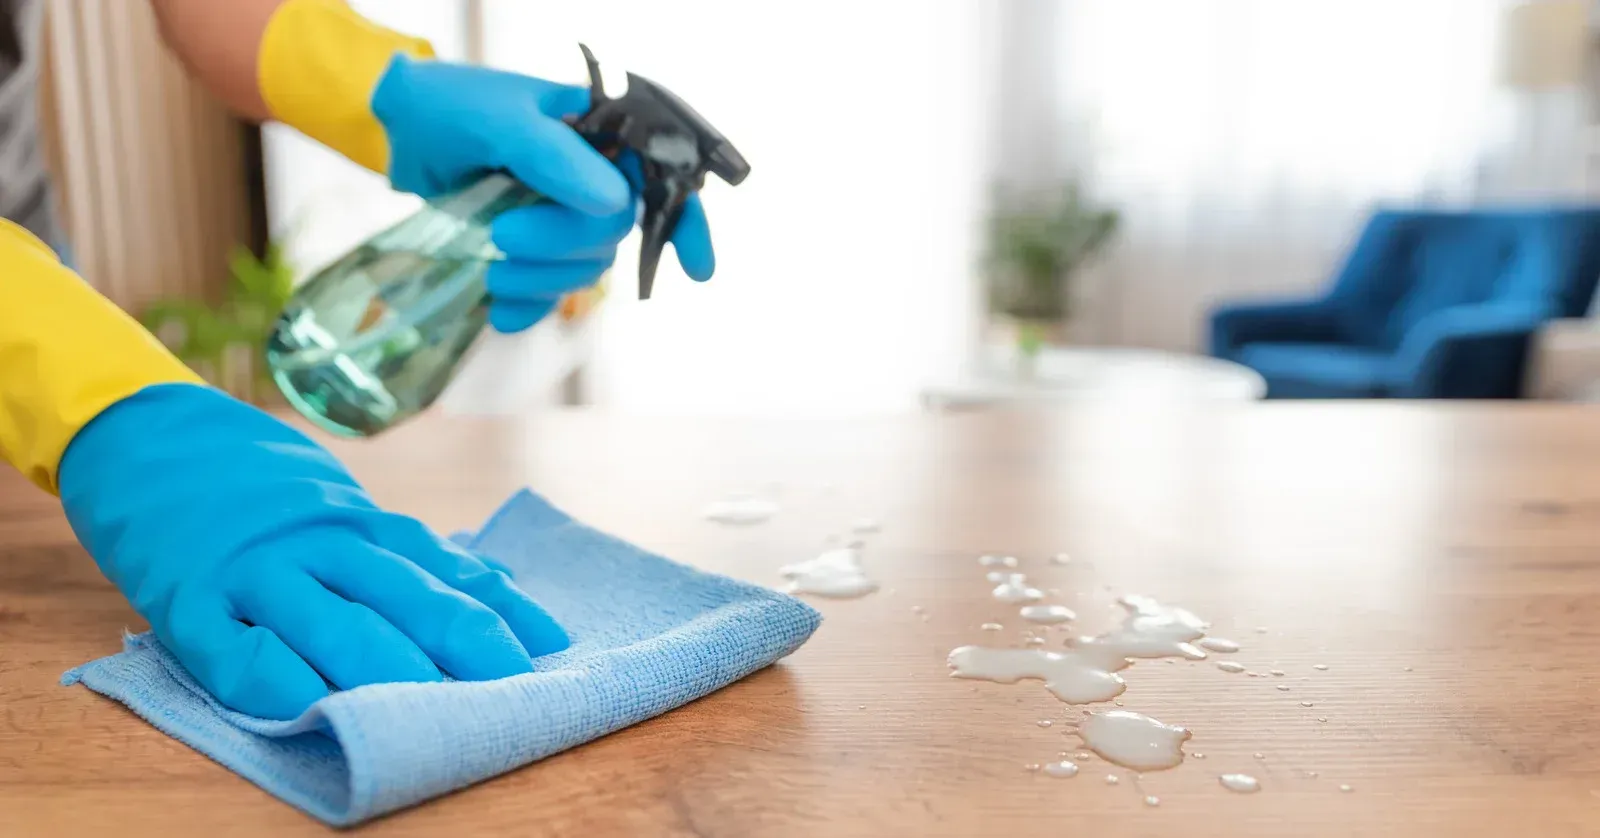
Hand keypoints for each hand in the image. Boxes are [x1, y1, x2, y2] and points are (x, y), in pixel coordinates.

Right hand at [58, 384, 567, 720]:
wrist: (145, 433)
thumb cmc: (262, 489)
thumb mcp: (343, 506)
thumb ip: (410, 551)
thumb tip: (496, 585)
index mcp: (361, 524)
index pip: (445, 567)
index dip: (498, 608)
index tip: (551, 643)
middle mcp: (319, 544)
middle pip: (401, 595)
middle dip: (461, 641)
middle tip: (510, 683)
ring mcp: (254, 572)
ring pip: (331, 622)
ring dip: (386, 667)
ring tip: (432, 705)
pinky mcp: (189, 603)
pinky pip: (235, 649)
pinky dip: (275, 680)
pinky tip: (311, 708)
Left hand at [371, 56, 716, 332]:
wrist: (402, 132)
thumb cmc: (454, 108)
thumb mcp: (501, 120)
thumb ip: (554, 157)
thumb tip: (615, 203)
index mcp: (604, 135)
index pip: (664, 180)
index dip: (688, 225)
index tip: (698, 270)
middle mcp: (597, 178)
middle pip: (612, 232)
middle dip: (560, 245)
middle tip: (501, 232)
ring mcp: (567, 218)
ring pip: (585, 268)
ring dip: (537, 277)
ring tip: (488, 263)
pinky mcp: (537, 254)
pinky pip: (551, 295)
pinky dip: (527, 307)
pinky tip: (498, 310)